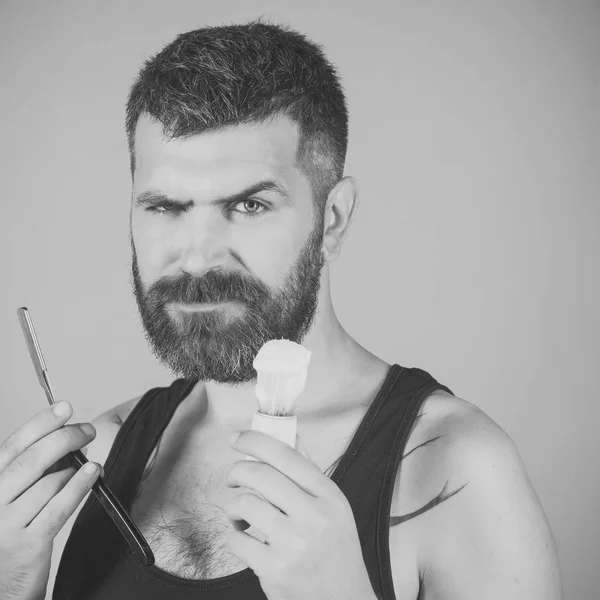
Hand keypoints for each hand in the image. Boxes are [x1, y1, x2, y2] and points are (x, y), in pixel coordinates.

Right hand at [0, 401, 101, 599]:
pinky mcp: (28, 544)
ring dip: (74, 465)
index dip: (41, 423)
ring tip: (87, 458)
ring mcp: (6, 525)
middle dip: (64, 438)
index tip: (63, 408)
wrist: (0, 587)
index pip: (13, 445)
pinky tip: (92, 472)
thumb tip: (62, 440)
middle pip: (32, 460)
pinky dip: (79, 486)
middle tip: (86, 430)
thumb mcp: (8, 497)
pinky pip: (59, 507)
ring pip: (48, 482)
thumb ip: (28, 470)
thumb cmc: (8, 534)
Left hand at [223, 430, 376, 599]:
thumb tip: (290, 435)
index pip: (287, 455)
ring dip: (233, 505)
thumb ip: (310, 472)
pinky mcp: (275, 570)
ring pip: (245, 504)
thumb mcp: (335, 508)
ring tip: (238, 514)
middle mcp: (314, 516)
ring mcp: (294, 544)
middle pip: (261, 475)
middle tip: (232, 477)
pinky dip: (232, 535)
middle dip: (236, 471)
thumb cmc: (336, 552)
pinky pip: (237, 540)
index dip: (255, 440)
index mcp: (329, 496)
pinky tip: (243, 537)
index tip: (236, 438)